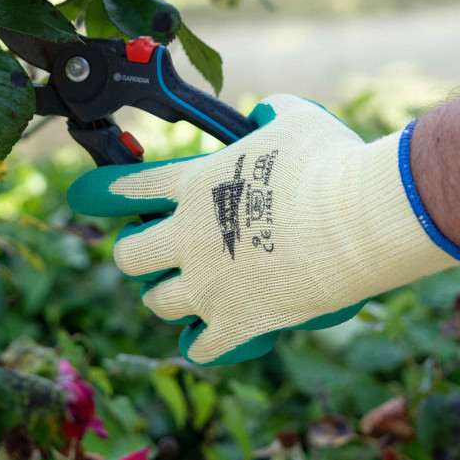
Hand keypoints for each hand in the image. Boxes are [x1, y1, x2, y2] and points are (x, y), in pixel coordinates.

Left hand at [67, 95, 459, 364]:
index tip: (97, 197)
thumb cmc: (329, 160)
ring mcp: (208, 283)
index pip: (130, 188)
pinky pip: (199, 346)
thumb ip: (270, 113)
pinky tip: (211, 335)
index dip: (110, 192)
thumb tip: (265, 113)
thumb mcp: (295, 119)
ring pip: (155, 302)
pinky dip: (203, 340)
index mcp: (193, 185)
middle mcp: (188, 235)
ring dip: (166, 296)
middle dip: (133, 254)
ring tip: (184, 292)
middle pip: (126, 256)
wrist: (363, 218)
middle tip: (154, 252)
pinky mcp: (237, 322)